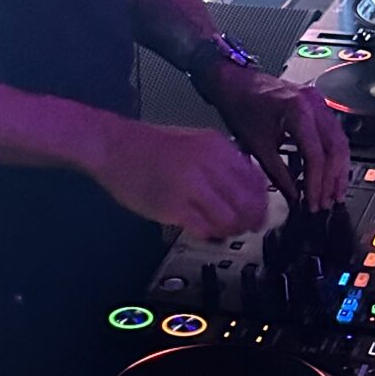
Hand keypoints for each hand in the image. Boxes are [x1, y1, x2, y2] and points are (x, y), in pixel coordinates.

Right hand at [96, 119, 280, 238]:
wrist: (113, 146)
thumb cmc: (151, 146)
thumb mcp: (196, 142)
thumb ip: (222, 163)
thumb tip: (248, 189)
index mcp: (217, 147)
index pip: (256, 182)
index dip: (261, 203)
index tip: (259, 211)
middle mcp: (209, 165)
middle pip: (248, 204)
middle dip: (251, 221)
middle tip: (246, 227)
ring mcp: (191, 187)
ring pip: (229, 220)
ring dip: (229, 230)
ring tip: (222, 229)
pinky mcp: (174, 207)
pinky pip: (204, 228)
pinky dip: (208, 233)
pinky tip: (202, 228)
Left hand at [205, 65, 350, 211]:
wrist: (236, 83)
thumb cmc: (242, 106)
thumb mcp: (258, 145)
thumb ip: (279, 173)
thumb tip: (295, 196)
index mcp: (297, 111)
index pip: (316, 154)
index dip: (317, 183)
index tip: (314, 202)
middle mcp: (313, 103)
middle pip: (336, 148)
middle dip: (333, 179)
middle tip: (328, 202)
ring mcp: (319, 101)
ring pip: (340, 140)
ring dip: (339, 169)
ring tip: (334, 193)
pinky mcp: (318, 104)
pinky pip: (334, 132)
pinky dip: (334, 154)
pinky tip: (331, 172)